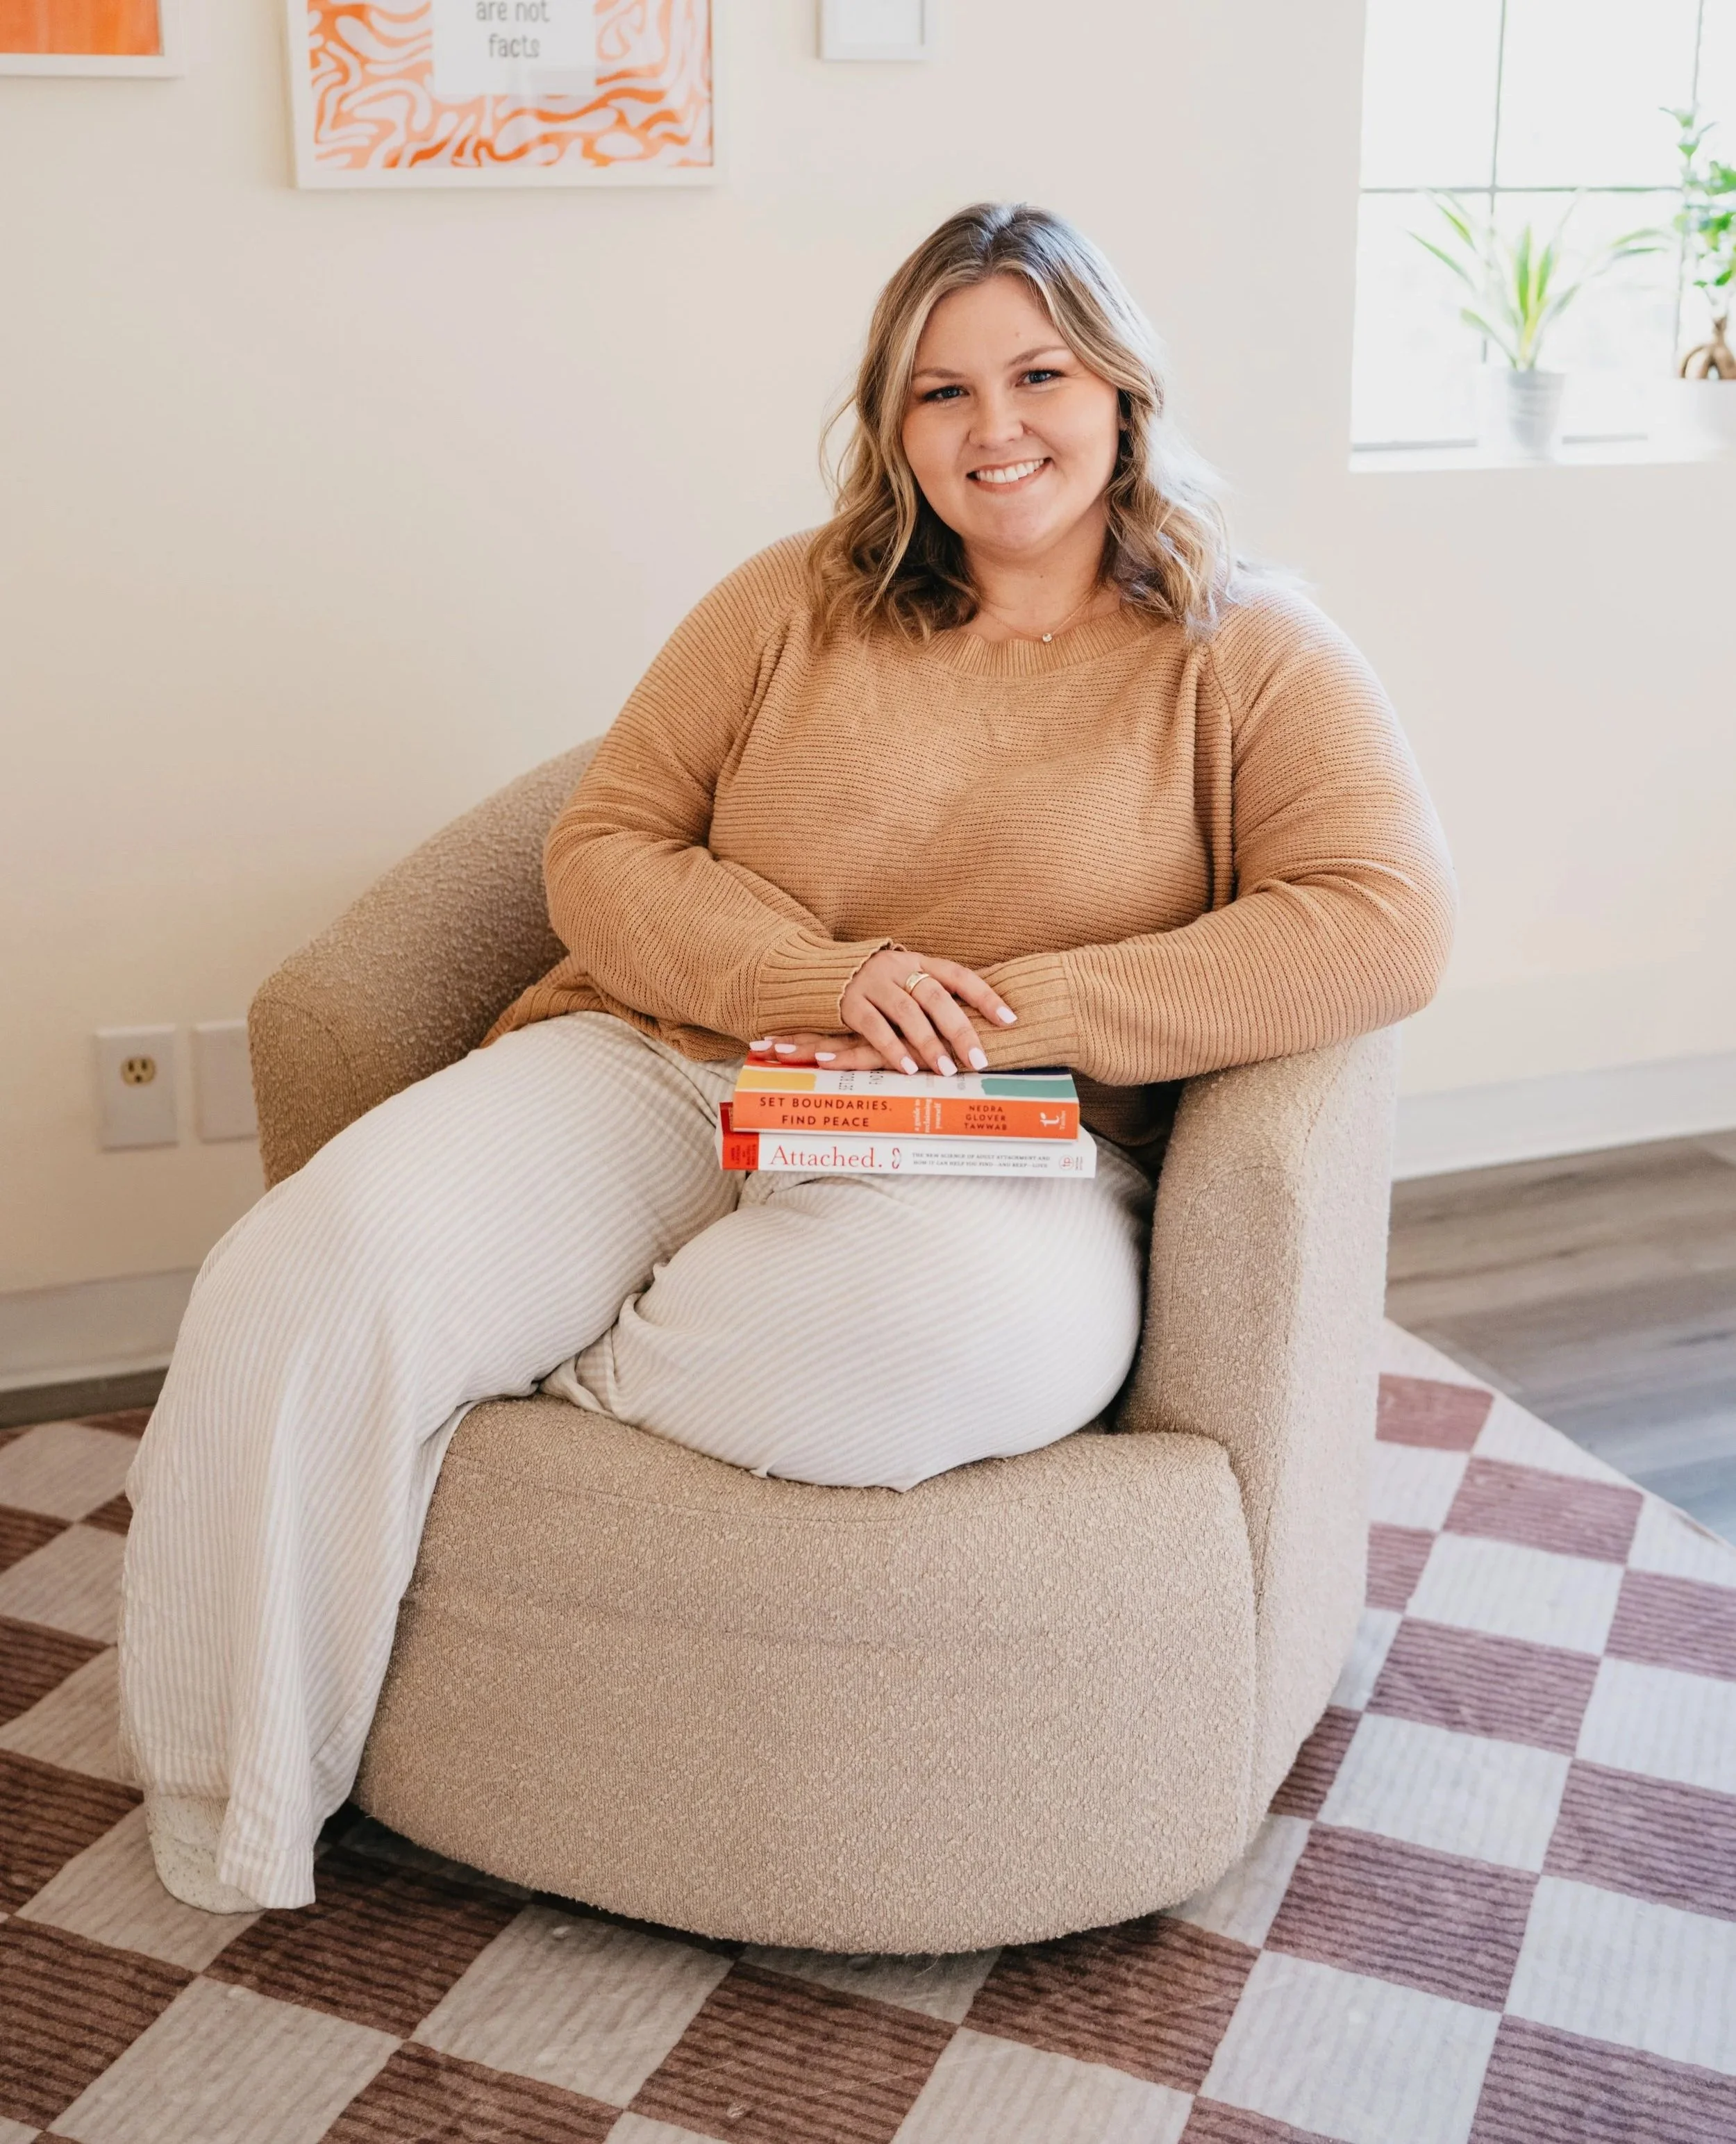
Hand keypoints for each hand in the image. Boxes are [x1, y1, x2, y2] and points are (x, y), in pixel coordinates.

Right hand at [752, 950, 1016, 1076]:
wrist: (815, 969)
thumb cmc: (873, 983)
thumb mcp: (905, 978)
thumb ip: (933, 996)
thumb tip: (975, 1025)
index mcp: (919, 960)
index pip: (960, 975)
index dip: (986, 996)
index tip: (1010, 1020)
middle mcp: (899, 968)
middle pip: (937, 997)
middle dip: (961, 1030)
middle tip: (979, 1059)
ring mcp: (873, 983)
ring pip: (908, 1013)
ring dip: (929, 1044)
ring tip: (947, 1071)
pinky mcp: (850, 1002)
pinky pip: (875, 1027)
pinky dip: (892, 1048)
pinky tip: (907, 1068)